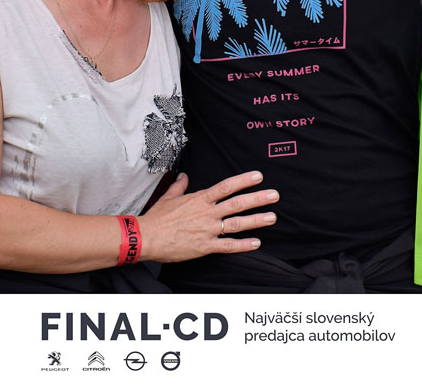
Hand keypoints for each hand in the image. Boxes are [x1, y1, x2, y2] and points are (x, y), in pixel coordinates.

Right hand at [138, 172, 277, 261]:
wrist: (147, 236)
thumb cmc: (157, 217)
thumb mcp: (168, 197)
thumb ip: (179, 186)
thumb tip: (184, 175)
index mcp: (199, 199)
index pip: (226, 186)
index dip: (244, 180)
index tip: (259, 176)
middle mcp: (207, 212)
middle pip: (238, 203)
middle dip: (258, 199)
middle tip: (274, 195)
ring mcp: (208, 229)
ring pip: (237, 223)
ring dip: (256, 220)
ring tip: (272, 217)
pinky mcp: (205, 246)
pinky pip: (228, 245)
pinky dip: (243, 245)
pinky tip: (256, 243)